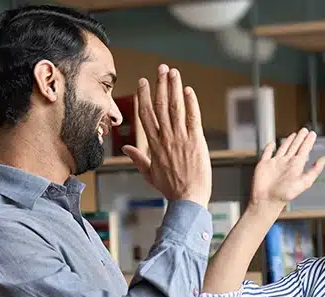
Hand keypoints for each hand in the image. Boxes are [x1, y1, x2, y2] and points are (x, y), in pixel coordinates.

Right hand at [122, 64, 211, 207]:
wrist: (188, 199)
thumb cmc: (171, 189)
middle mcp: (165, 138)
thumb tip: (128, 148)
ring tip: (173, 72)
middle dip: (160, 85)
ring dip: (174, 88)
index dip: (144, 96)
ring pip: (175, 108)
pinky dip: (191, 103)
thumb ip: (138, 159)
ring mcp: (181, 139)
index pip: (146, 115)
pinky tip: (188, 90)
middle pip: (160, 106)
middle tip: (161, 68)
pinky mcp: (196, 141)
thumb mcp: (150, 174)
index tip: (144, 82)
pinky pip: (193, 118)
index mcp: (154, 145)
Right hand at [249, 128, 324, 214]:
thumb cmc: (285, 194)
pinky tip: (272, 143)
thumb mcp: (304, 182)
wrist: (267, 201)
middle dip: (300, 139)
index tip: (312, 133)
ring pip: (283, 148)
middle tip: (305, 130)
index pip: (304, 150)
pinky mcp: (264, 164)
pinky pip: (267, 153)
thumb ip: (315, 170)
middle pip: (295, 147)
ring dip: (288, 141)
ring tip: (294, 134)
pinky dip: (269, 147)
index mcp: (296, 166)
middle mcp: (286, 163)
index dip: (308, 141)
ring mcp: (275, 163)